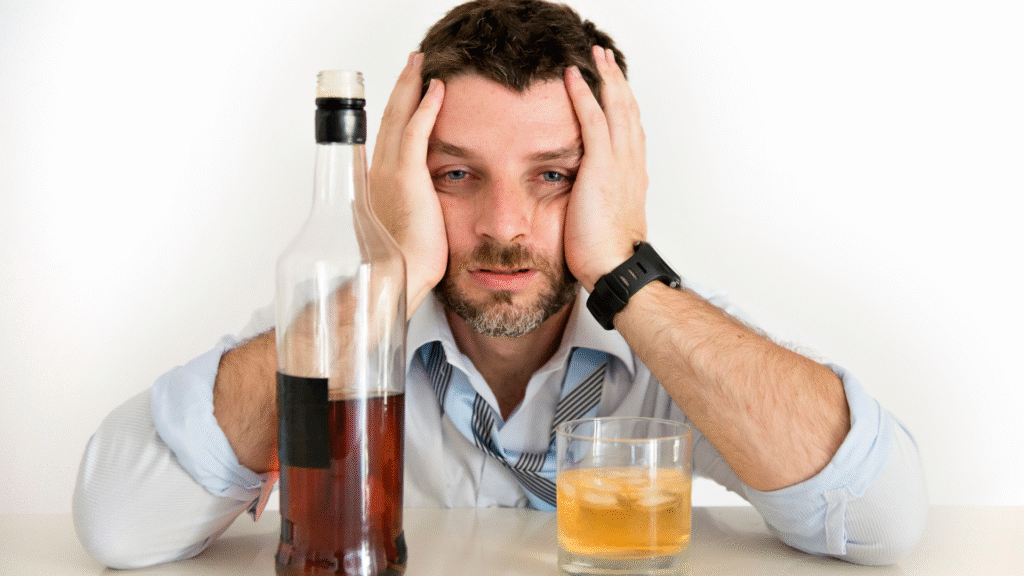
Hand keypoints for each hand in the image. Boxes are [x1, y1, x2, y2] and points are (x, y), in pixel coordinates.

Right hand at [369, 52, 446, 317]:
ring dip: (410, 87)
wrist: (400, 279)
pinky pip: (416, 132)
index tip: (406, 92)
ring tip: (420, 65)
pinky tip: (437, 89)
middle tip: (412, 64)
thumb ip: (417, 212)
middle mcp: (378, 173)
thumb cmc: (408, 264)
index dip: (397, 111)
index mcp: (378, 185)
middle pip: (389, 119)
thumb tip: (428, 213)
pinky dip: (425, 107)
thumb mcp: (411, 230)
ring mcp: (389, 173)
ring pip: (398, 117)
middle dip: (401, 88)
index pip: (388, 138)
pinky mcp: (405, 178)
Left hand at [562, 46, 648, 291]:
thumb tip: (581, 203)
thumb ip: (595, 203)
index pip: (630, 132)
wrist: (615, 269)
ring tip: (595, 56)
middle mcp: (632, 164)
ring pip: (616, 107)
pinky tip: (573, 77)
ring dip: (605, 77)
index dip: (623, 106)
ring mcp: (620, 163)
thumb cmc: (605, 256)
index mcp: (632, 177)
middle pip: (628, 111)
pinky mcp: (602, 167)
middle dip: (617, 82)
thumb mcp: (602, 222)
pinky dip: (584, 95)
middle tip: (607, 59)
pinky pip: (592, 120)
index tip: (615, 89)